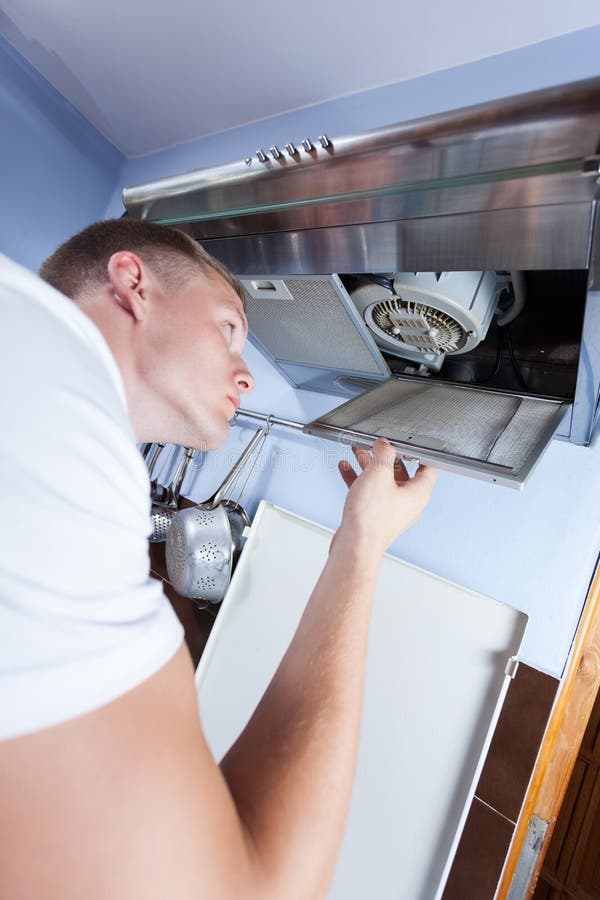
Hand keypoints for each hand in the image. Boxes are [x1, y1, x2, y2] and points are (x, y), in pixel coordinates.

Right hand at [335, 439, 436, 556]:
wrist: (355, 546)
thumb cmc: (371, 518)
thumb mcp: (379, 474)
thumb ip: (383, 454)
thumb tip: (384, 445)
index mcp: (418, 493)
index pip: (428, 467)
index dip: (418, 451)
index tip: (406, 442)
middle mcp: (408, 503)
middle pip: (401, 472)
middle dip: (385, 456)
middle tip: (376, 446)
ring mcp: (391, 510)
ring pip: (382, 481)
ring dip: (369, 466)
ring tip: (357, 453)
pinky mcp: (375, 515)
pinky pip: (369, 492)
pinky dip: (359, 479)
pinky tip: (347, 469)